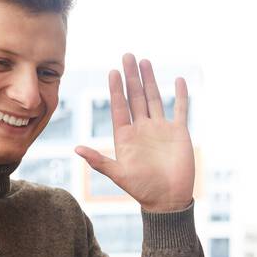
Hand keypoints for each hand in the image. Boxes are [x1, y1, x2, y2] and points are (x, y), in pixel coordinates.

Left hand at [75, 54, 193, 212]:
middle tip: (127, 56)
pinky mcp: (178, 133)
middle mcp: (142, 129)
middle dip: (131, 77)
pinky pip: (180, 109)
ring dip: (150, 80)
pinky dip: (180, 95)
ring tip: (144, 61)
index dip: (116, 89)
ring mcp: (160, 129)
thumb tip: (76, 149)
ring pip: (154, 98)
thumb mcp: (119, 174)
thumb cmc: (142, 190)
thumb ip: (99, 160)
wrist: (169, 200)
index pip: (119, 107)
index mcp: (126, 136)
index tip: (112, 72)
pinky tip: (178, 80)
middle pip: (135, 97)